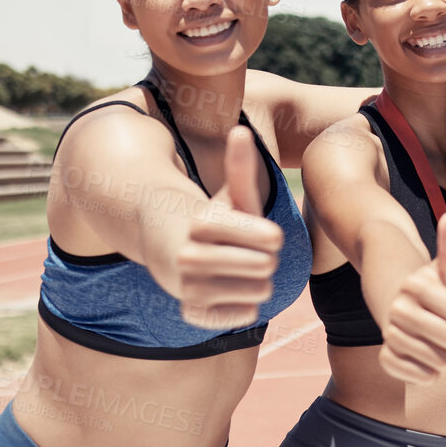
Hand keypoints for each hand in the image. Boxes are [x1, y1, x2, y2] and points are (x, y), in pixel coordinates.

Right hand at [176, 127, 283, 329]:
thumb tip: (240, 130)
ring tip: (239, 271)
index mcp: (203, 222)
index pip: (270, 239)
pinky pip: (246, 315)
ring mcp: (187, 287)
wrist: (173, 250)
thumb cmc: (214, 221)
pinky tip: (228, 291)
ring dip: (258, 283)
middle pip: (266, 266)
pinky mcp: (191, 314)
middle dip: (266, 259)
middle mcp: (188, 255)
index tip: (266, 235)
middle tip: (250, 254)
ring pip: (260, 292)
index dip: (272, 238)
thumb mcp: (230, 197)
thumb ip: (240, 167)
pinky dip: (245, 305)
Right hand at [380, 212, 445, 384]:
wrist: (406, 314)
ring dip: (443, 356)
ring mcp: (389, 333)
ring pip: (436, 360)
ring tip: (436, 343)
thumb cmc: (436, 292)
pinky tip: (425, 360)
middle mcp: (397, 307)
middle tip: (445, 329)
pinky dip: (427, 373)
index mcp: (415, 284)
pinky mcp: (386, 358)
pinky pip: (417, 375)